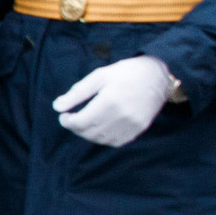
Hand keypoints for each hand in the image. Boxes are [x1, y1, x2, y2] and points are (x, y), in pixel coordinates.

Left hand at [53, 56, 176, 147]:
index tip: (64, 116)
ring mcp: (132, 124)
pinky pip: (116, 142)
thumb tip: (58, 107)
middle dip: (76, 128)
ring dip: (88, 134)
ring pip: (102, 140)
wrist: (158, 75)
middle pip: (90, 132)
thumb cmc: (126, 72)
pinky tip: (100, 128)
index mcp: (110, 101)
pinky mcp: (139, 129)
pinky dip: (104, 138)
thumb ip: (77, 92)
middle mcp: (122, 116)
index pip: (81, 122)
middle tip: (72, 119)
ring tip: (85, 123)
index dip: (68, 122)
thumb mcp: (99, 76)